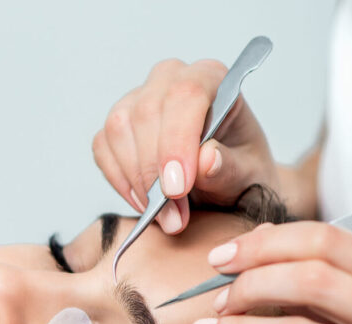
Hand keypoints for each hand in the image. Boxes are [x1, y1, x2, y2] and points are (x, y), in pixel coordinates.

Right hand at [92, 58, 279, 234]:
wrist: (225, 182)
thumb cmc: (239, 170)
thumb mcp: (248, 175)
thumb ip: (230, 167)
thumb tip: (205, 160)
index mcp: (211, 78)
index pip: (186, 95)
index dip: (177, 142)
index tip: (177, 190)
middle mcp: (170, 79)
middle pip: (147, 112)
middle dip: (155, 173)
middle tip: (174, 217)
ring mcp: (137, 99)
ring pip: (119, 129)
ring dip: (137, 181)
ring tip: (165, 216)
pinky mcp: (116, 125)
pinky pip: (103, 148)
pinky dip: (120, 181)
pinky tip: (145, 203)